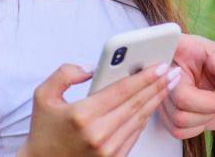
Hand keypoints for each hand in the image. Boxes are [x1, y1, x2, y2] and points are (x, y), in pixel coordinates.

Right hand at [18, 63, 180, 156]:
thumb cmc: (44, 131)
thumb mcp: (43, 96)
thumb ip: (65, 74)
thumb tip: (92, 67)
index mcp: (82, 115)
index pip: (122, 90)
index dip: (144, 76)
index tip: (160, 66)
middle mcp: (98, 134)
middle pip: (136, 104)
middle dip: (157, 85)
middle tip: (172, 72)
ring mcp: (107, 150)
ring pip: (140, 119)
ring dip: (156, 100)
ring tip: (167, 85)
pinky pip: (135, 134)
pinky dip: (145, 118)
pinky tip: (152, 104)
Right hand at [159, 34, 214, 139]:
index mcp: (187, 48)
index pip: (167, 46)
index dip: (167, 58)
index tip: (180, 69)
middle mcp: (171, 69)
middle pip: (176, 95)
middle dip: (206, 104)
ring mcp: (167, 92)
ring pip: (177, 116)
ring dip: (203, 117)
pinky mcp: (168, 113)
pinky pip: (176, 129)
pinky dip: (195, 128)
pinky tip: (205, 115)